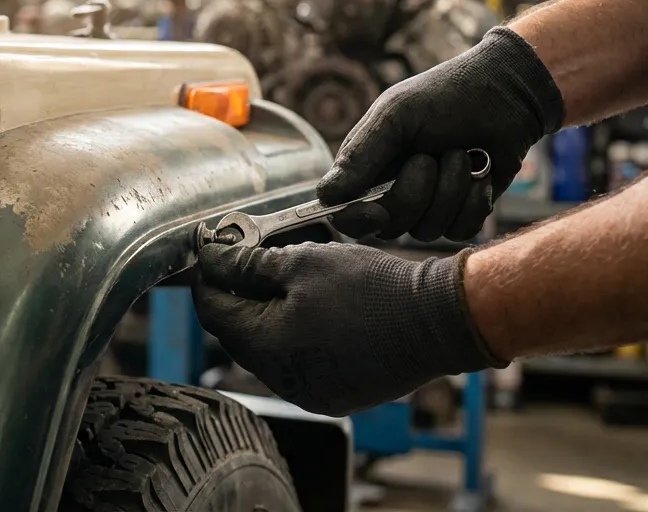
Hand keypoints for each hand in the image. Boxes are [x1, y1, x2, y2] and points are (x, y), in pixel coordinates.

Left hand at [194, 241, 502, 416]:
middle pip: (237, 333)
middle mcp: (282, 381)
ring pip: (268, 350)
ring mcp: (310, 393)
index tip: (211, 251)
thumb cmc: (372, 288)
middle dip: (238, 295)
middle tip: (248, 259)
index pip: (212, 312)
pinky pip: (298, 365)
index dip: (208, 277)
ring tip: (286, 280)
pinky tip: (313, 309)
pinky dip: (295, 336)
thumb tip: (210, 258)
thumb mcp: (303, 261)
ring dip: (267, 315)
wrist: (439, 320)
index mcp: (266, 347)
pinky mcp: (335, 395)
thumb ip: (248, 264)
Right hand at [318, 27, 563, 241]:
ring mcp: (430, 204)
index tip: (376, 210)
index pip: (347, 214)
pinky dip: (473, 202)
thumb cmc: (447, 95)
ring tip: (462, 155)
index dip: (357, 219)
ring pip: (427, 230)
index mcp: (368, 167)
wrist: (509, 94)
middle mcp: (394, 190)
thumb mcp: (397, 114)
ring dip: (449, 191)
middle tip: (431, 157)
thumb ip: (361, 155)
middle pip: (389, 226)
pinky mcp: (463, 212)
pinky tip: (481, 174)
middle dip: (414, 193)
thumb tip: (325, 196)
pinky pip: (460, 230)